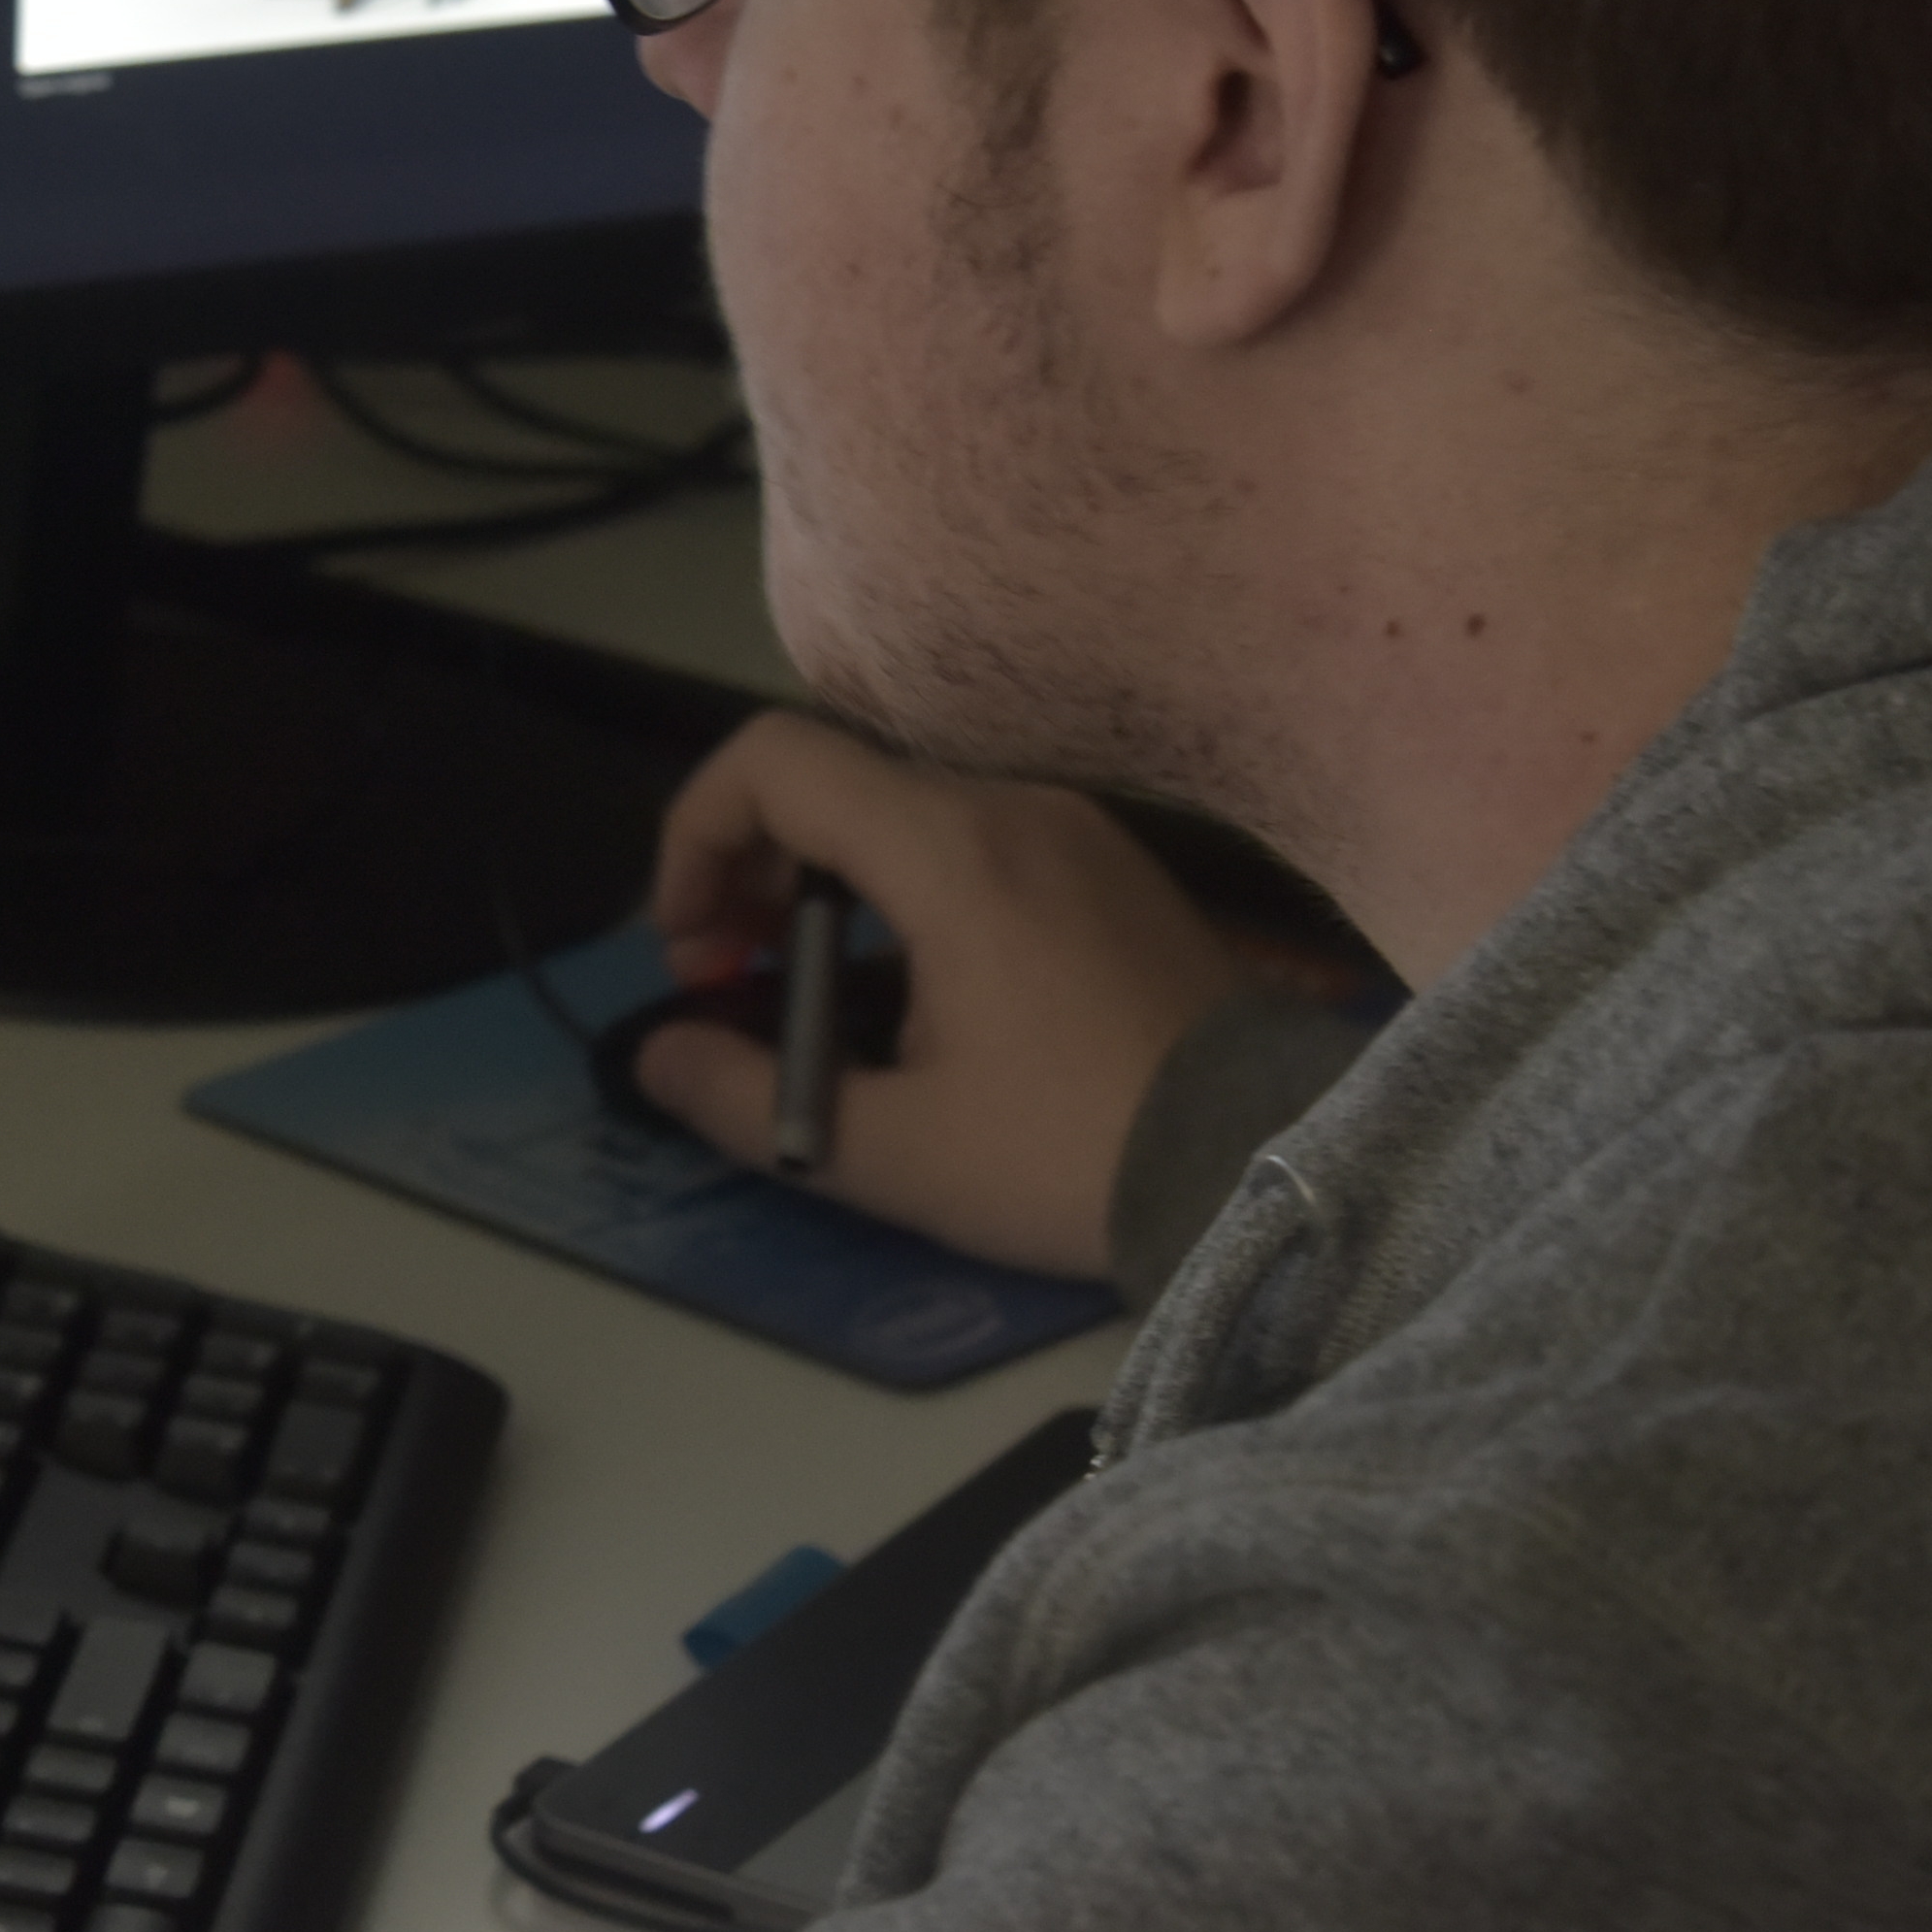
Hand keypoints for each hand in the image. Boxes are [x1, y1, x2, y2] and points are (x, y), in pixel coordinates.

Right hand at [632, 710, 1258, 1280]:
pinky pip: (971, 840)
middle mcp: (1012, 807)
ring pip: (899, 811)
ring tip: (816, 994)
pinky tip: (915, 991)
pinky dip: (903, 888)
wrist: (1274, 1170)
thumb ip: (746, 1100)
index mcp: (951, 851)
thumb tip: (657, 1055)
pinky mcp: (1113, 869)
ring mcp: (1074, 830)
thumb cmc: (1072, 1156)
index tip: (689, 945)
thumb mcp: (891, 1152)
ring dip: (824, 882)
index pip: (771, 761)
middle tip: (732, 978)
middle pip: (831, 781)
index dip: (694, 834)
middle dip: (748, 869)